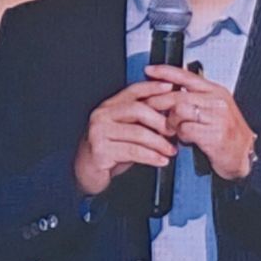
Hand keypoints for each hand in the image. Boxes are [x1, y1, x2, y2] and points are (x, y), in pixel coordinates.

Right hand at [73, 81, 177, 196]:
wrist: (86, 172)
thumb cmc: (108, 151)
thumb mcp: (126, 131)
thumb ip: (141, 120)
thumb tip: (169, 114)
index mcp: (109, 107)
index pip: (133, 91)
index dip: (152, 87)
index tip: (170, 88)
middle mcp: (102, 116)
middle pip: (137, 109)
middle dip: (160, 121)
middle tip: (174, 130)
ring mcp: (99, 132)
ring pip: (137, 132)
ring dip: (159, 143)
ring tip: (171, 150)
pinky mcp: (100, 150)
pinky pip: (133, 151)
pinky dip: (151, 156)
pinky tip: (160, 160)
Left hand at [144, 64, 255, 181]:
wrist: (243, 154)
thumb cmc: (226, 132)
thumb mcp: (213, 108)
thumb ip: (195, 97)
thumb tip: (167, 90)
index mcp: (215, 91)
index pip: (186, 75)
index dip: (165, 72)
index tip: (149, 70)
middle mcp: (217, 101)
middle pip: (177, 95)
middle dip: (158, 102)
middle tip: (148, 108)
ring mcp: (217, 117)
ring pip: (179, 111)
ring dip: (171, 122)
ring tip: (174, 129)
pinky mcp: (214, 134)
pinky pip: (186, 130)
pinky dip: (181, 136)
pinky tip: (187, 139)